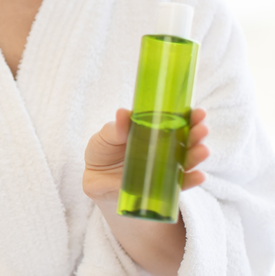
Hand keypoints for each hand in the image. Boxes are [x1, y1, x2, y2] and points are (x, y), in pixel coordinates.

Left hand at [82, 108, 209, 202]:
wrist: (96, 181)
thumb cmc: (101, 153)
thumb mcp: (104, 137)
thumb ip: (114, 128)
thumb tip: (123, 112)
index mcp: (150, 130)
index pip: (173, 120)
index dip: (187, 115)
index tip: (198, 111)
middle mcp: (161, 147)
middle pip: (185, 139)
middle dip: (197, 133)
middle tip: (203, 128)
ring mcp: (162, 167)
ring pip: (186, 160)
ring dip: (196, 155)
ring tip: (203, 150)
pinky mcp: (161, 188)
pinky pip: (179, 184)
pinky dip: (190, 180)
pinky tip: (199, 176)